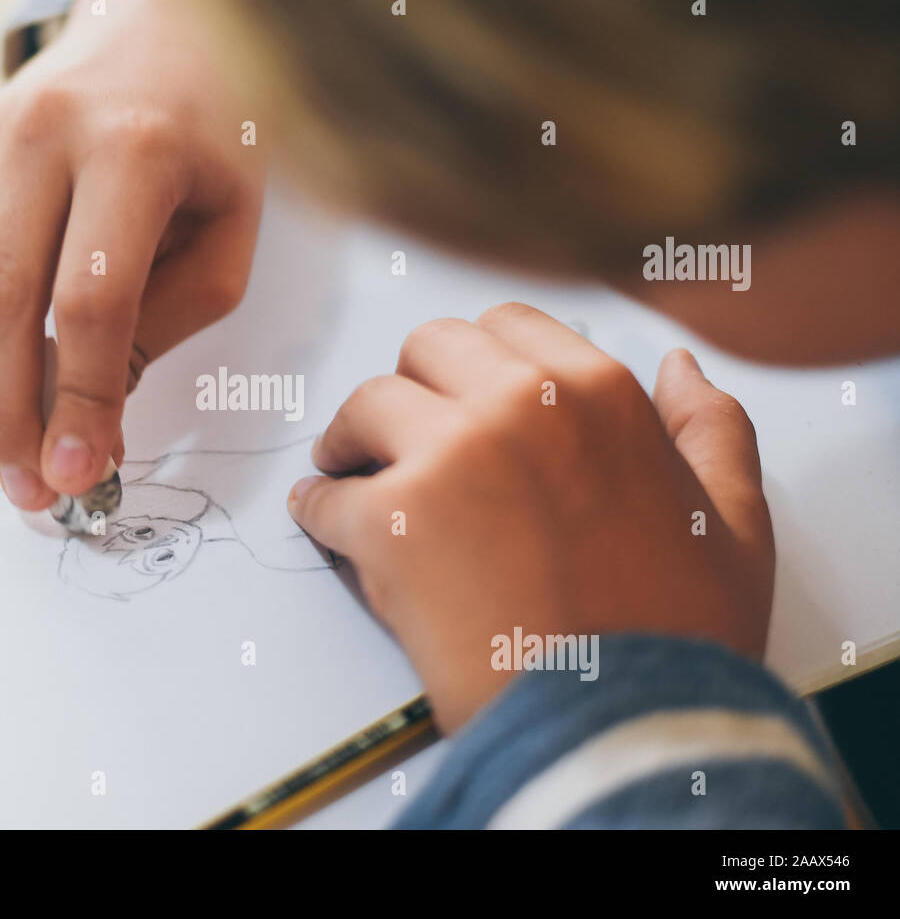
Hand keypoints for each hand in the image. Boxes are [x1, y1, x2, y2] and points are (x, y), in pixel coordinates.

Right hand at [0, 0, 263, 507]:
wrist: (162, 32)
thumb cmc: (211, 145)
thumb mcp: (225, 237)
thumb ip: (161, 325)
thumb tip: (89, 423)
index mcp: (137, 154)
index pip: (92, 304)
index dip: (82, 402)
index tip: (82, 476)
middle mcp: (48, 135)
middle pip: (2, 300)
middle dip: (11, 414)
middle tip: (30, 490)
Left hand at [287, 304, 774, 733]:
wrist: (619, 727)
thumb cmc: (674, 636)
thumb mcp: (734, 525)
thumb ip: (712, 430)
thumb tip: (680, 366)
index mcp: (599, 392)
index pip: (505, 326)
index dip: (475, 361)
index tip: (458, 397)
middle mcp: (519, 403)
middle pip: (428, 348)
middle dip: (414, 386)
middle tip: (403, 434)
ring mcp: (448, 457)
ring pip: (368, 403)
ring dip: (355, 437)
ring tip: (352, 473)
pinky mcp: (390, 522)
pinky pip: (327, 494)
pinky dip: (318, 507)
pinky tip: (325, 521)